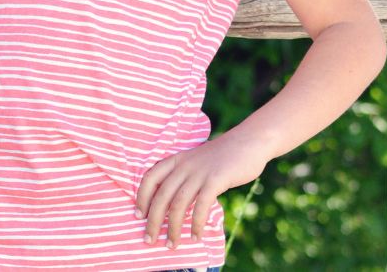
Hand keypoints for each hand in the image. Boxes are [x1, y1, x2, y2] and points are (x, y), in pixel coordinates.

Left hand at [135, 132, 267, 248]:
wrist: (248, 142)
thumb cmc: (222, 157)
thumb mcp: (196, 162)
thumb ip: (185, 177)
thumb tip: (174, 204)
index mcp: (176, 160)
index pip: (150, 178)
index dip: (141, 197)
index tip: (138, 215)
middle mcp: (184, 165)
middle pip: (161, 196)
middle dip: (153, 221)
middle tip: (149, 239)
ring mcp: (199, 172)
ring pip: (178, 204)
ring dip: (173, 228)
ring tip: (172, 244)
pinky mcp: (215, 180)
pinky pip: (201, 206)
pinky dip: (196, 224)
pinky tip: (196, 236)